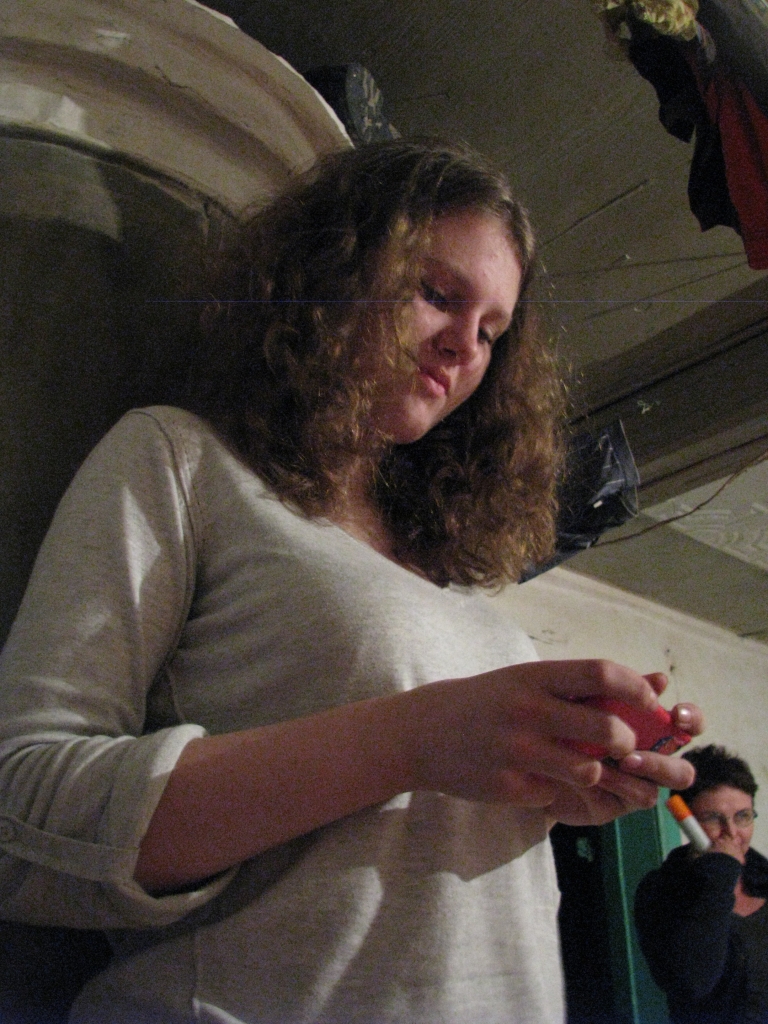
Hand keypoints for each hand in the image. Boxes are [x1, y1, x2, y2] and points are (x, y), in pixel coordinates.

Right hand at [406, 659, 673, 806]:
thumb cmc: (483, 702)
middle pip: (607, 728)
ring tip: (580, 767)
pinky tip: (538, 780)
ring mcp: (517, 750)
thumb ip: (572, 685)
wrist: (420, 732)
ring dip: (595, 773)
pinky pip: (555, 794)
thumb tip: (644, 686)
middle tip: (624, 746)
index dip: (636, 690)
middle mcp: (528, 710)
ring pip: (588, 769)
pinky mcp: (508, 786)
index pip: (602, 674)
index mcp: (534, 677)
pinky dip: (557, 791)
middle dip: (627, 742)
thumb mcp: (522, 681)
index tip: (648, 703)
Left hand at [548, 673, 704, 826]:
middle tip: (634, 751)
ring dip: (639, 773)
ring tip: (618, 760)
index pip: (685, 724)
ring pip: (656, 791)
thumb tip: (661, 679)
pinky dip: (616, 784)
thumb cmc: (558, 716)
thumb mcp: (585, 697)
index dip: (692, 720)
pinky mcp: (613, 805)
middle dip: (666, 763)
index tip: (677, 714)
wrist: (522, 748)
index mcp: (646, 728)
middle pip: (682, 771)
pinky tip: (593, 773)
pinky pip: (630, 799)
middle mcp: (646, 759)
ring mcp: (631, 786)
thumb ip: (621, 689)